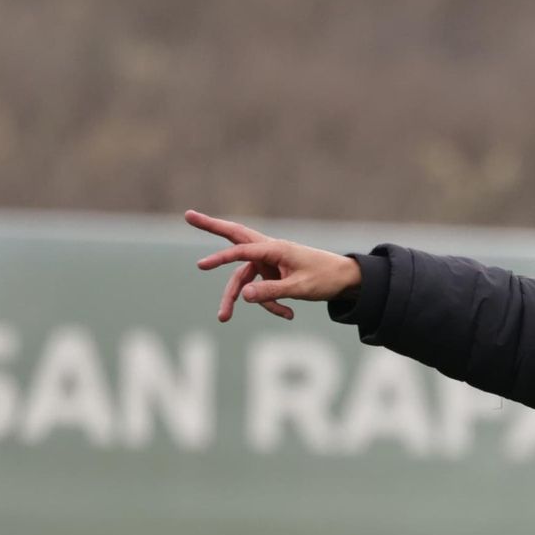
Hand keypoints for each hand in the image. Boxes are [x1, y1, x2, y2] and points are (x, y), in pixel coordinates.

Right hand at [186, 209, 363, 321]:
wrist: (346, 279)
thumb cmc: (325, 278)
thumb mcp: (299, 288)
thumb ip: (271, 291)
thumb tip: (242, 296)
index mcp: (275, 248)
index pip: (242, 250)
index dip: (221, 259)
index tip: (202, 265)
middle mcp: (269, 251)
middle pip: (234, 238)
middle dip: (211, 228)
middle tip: (187, 215)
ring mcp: (270, 262)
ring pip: (244, 278)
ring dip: (238, 298)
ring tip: (223, 318)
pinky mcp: (273, 273)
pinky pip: (261, 289)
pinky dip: (271, 303)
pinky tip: (289, 315)